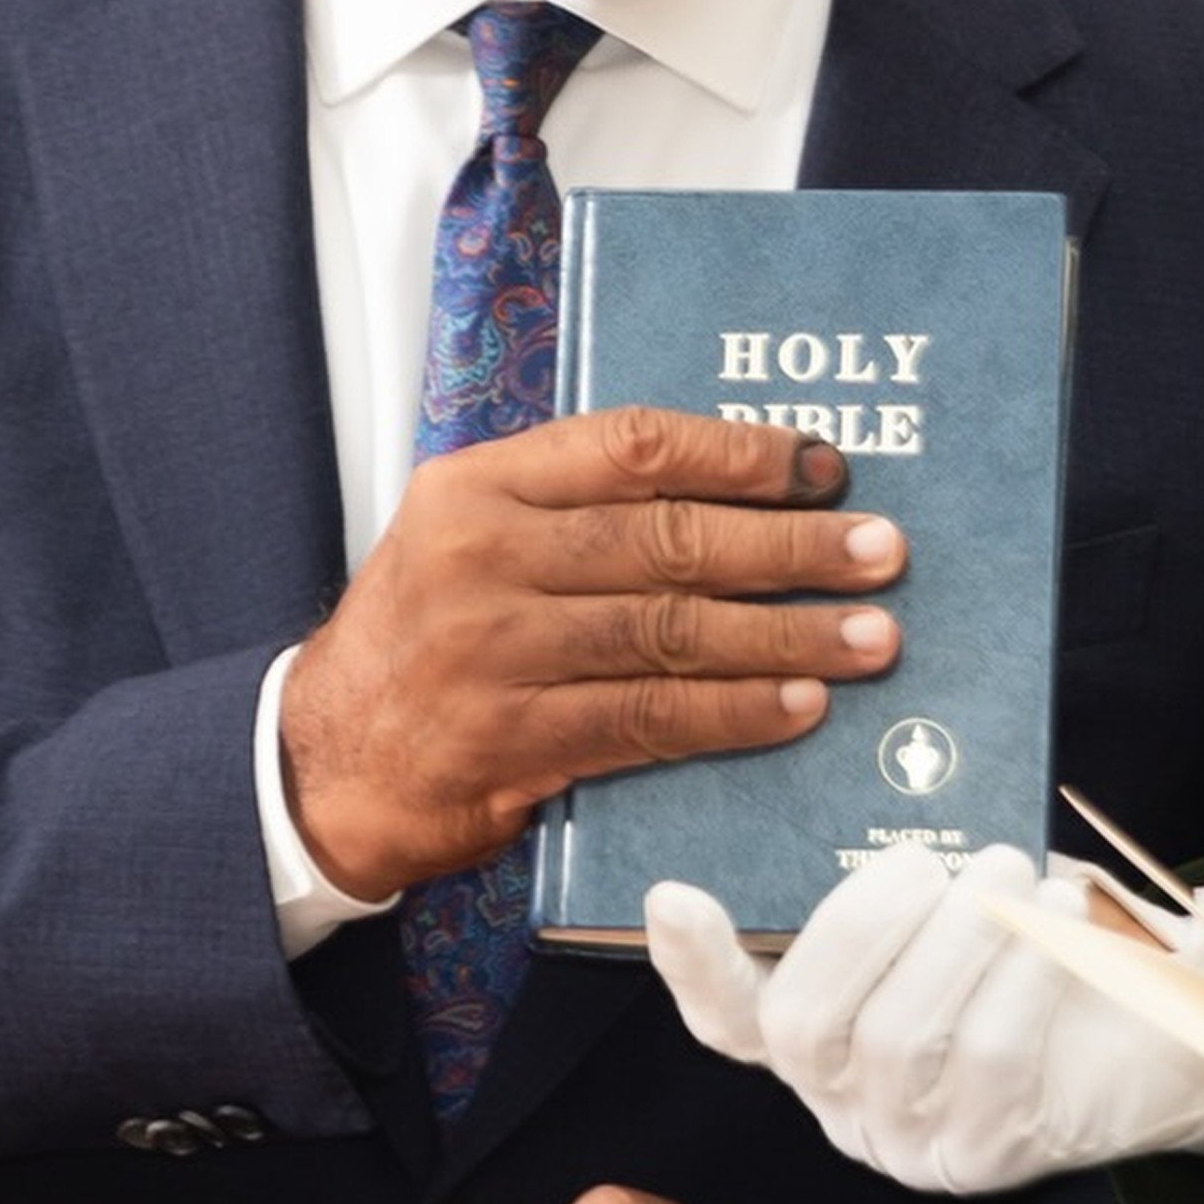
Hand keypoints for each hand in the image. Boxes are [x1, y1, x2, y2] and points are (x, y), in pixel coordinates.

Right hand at [280, 409, 905, 897]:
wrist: (323, 757)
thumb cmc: (424, 633)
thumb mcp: (472, 535)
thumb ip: (576, 505)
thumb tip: (740, 496)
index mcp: (480, 485)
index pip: (630, 446)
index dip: (739, 453)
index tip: (823, 466)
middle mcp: (482, 557)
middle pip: (669, 540)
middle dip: (792, 546)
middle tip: (881, 553)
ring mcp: (493, 651)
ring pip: (670, 633)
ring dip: (786, 635)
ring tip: (869, 638)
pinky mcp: (509, 739)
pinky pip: (647, 720)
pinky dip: (733, 712)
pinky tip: (799, 707)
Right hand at [650, 838, 1203, 1195]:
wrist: (1152, 1038)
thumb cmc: (1035, 954)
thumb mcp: (955, 908)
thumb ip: (902, 877)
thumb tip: (875, 788)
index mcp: (816, 1040)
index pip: (729, 1019)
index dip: (693, 964)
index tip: (674, 894)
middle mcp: (842, 1103)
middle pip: (804, 1023)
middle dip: (861, 925)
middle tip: (930, 858)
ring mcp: (907, 1141)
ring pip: (897, 1038)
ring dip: (958, 937)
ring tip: (1008, 868)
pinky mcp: (983, 1157)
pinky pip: (986, 1057)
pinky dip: (1020, 975)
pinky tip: (1057, 918)